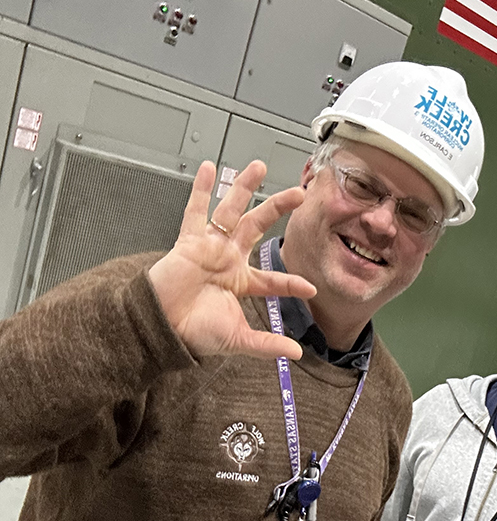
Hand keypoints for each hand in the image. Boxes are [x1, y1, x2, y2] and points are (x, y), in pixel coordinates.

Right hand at [148, 160, 312, 359]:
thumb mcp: (237, 339)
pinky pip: (196, 211)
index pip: (272, 279)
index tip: (310, 289)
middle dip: (277, 209)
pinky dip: (201, 190)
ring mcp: (210, 247)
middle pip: (257, 227)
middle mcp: (228, 259)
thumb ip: (266, 345)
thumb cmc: (194, 333)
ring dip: (245, 188)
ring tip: (259, 166)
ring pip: (232, 211)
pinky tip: (211, 168)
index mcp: (240, 282)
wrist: (162, 328)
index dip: (291, 283)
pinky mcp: (190, 241)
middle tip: (299, 193)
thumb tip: (295, 355)